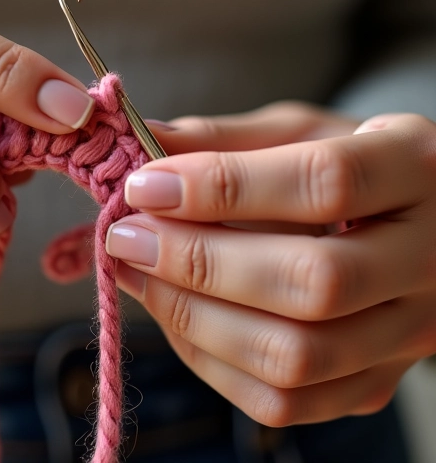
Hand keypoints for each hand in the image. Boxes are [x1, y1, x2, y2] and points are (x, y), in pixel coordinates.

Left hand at [106, 102, 435, 425]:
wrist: (416, 224)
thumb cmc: (347, 162)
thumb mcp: (298, 132)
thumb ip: (224, 139)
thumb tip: (142, 141)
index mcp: (417, 166)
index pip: (326, 183)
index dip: (224, 187)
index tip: (145, 186)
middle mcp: (431, 258)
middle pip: (313, 281)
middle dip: (199, 261)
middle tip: (127, 235)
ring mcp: (411, 333)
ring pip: (297, 355)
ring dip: (194, 317)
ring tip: (136, 273)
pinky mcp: (376, 383)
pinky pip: (286, 400)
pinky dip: (209, 360)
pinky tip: (172, 313)